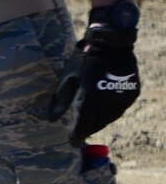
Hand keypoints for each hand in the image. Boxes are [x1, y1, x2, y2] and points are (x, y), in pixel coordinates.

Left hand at [50, 5, 139, 138]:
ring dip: (99, 122)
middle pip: (97, 123)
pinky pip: (120, 109)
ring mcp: (123, 96)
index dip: (78, 135)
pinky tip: (102, 113)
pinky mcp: (133, 92)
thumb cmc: (84, 58)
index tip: (73, 141)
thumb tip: (50, 120)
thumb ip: (60, 100)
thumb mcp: (68, 78)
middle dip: (87, 129)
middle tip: (79, 132)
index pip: (84, 125)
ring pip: (110, 118)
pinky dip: (110, 113)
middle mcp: (110, 100)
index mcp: (91, 97)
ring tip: (90, 124)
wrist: (111, 42)